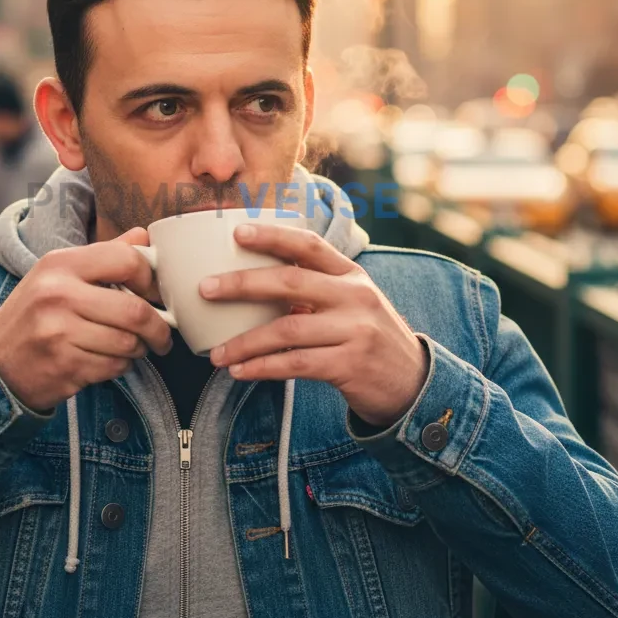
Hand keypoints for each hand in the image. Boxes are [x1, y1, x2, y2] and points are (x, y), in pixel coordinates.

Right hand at [0, 227, 172, 411]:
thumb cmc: (36, 313)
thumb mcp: (60, 274)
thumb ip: (105, 255)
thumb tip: (143, 235)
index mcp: (61, 264)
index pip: (126, 260)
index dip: (150, 279)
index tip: (153, 293)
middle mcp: (58, 295)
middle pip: (135, 311)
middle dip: (158, 327)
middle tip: (162, 334)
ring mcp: (59, 333)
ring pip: (128, 344)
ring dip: (139, 349)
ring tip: (131, 346)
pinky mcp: (64, 367)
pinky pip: (114, 367)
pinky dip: (120, 366)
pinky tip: (106, 360)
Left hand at [202, 222, 428, 427]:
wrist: (412, 384)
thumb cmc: (367, 338)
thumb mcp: (351, 303)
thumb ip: (315, 290)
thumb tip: (251, 282)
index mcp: (352, 274)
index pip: (310, 244)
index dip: (273, 235)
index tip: (237, 233)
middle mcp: (356, 296)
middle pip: (291, 281)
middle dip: (242, 284)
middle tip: (206, 289)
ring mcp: (355, 330)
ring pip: (287, 329)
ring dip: (245, 342)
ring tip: (216, 354)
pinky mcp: (350, 365)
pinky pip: (295, 364)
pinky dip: (263, 368)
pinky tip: (240, 372)